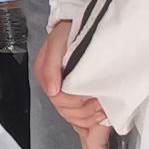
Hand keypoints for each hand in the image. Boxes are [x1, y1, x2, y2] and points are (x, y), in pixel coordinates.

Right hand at [39, 20, 110, 135]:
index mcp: (46, 75)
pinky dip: (90, 123)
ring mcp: (65, 93)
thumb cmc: (70, 32)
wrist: (82, 26)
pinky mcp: (76, 99)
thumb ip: (51, 65)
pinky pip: (79, 122)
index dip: (75, 100)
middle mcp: (54, 86)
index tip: (90, 94)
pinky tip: (99, 117)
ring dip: (90, 117)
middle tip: (100, 102)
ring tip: (102, 108)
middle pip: (66, 112)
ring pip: (73, 119)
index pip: (58, 99)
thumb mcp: (58, 43)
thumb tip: (53, 90)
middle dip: (85, 110)